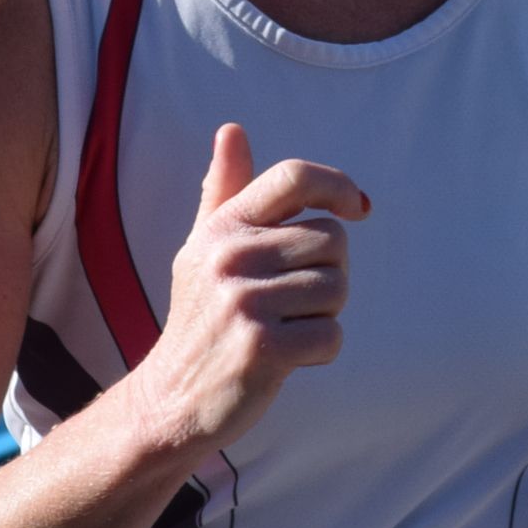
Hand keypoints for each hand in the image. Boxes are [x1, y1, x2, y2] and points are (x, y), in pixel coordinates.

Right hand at [128, 124, 366, 458]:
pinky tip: (285, 359)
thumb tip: (232, 129)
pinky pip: (332, 336)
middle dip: (328, 273)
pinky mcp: (263, 349)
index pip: (293, 177)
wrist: (170, 399)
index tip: (357, 208)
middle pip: (334, 240)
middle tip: (290, 302)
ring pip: (337, 288)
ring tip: (282, 328)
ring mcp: (245, 303)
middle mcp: (230, 257)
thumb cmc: (200, 318)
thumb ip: (223, 190)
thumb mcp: (202, 249)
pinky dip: (320, 352)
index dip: (338, 185)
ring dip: (324, 315)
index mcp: (222, 227)